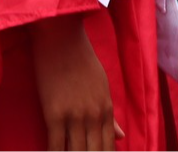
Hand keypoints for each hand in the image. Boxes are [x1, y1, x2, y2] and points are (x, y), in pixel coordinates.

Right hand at [28, 14, 119, 151]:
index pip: (109, 147)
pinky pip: (55, 144)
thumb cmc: (80, 57)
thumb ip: (110, 114)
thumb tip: (122, 137)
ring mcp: (75, 116)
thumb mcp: (101, 85)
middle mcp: (94, 116)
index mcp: (106, 109)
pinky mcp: (54, 114)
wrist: (60, 37)